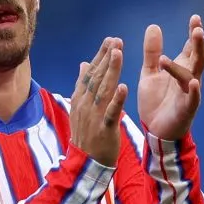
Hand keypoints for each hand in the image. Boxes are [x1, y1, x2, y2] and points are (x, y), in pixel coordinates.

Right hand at [69, 37, 127, 166]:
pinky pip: (111, 112)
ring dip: (110, 71)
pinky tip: (123, 86)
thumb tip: (84, 64)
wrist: (86, 163)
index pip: (90, 73)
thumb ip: (83, 86)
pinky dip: (116, 99)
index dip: (100, 56)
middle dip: (106, 58)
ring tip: (118, 53)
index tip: (110, 40)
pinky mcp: (104, 128)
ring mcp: (93, 116)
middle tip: (115, 40)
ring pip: (103, 90)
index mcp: (80, 98)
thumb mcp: (81, 108)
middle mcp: (85, 104)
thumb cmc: (87, 134)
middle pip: (96, 77)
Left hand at [138, 15, 203, 139]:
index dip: (194, 33)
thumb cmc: (156, 101)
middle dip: (199, 44)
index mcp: (180, 68)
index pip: (191, 47)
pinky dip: (193, 91)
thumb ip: (152, 52)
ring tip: (170, 57)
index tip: (195, 18)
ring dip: (186, 65)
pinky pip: (193, 99)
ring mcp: (189, 94)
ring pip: (193, 76)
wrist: (154, 130)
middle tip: (197, 29)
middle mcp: (188, 78)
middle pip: (198, 58)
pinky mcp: (186, 109)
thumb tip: (153, 26)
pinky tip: (193, 82)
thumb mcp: (150, 73)